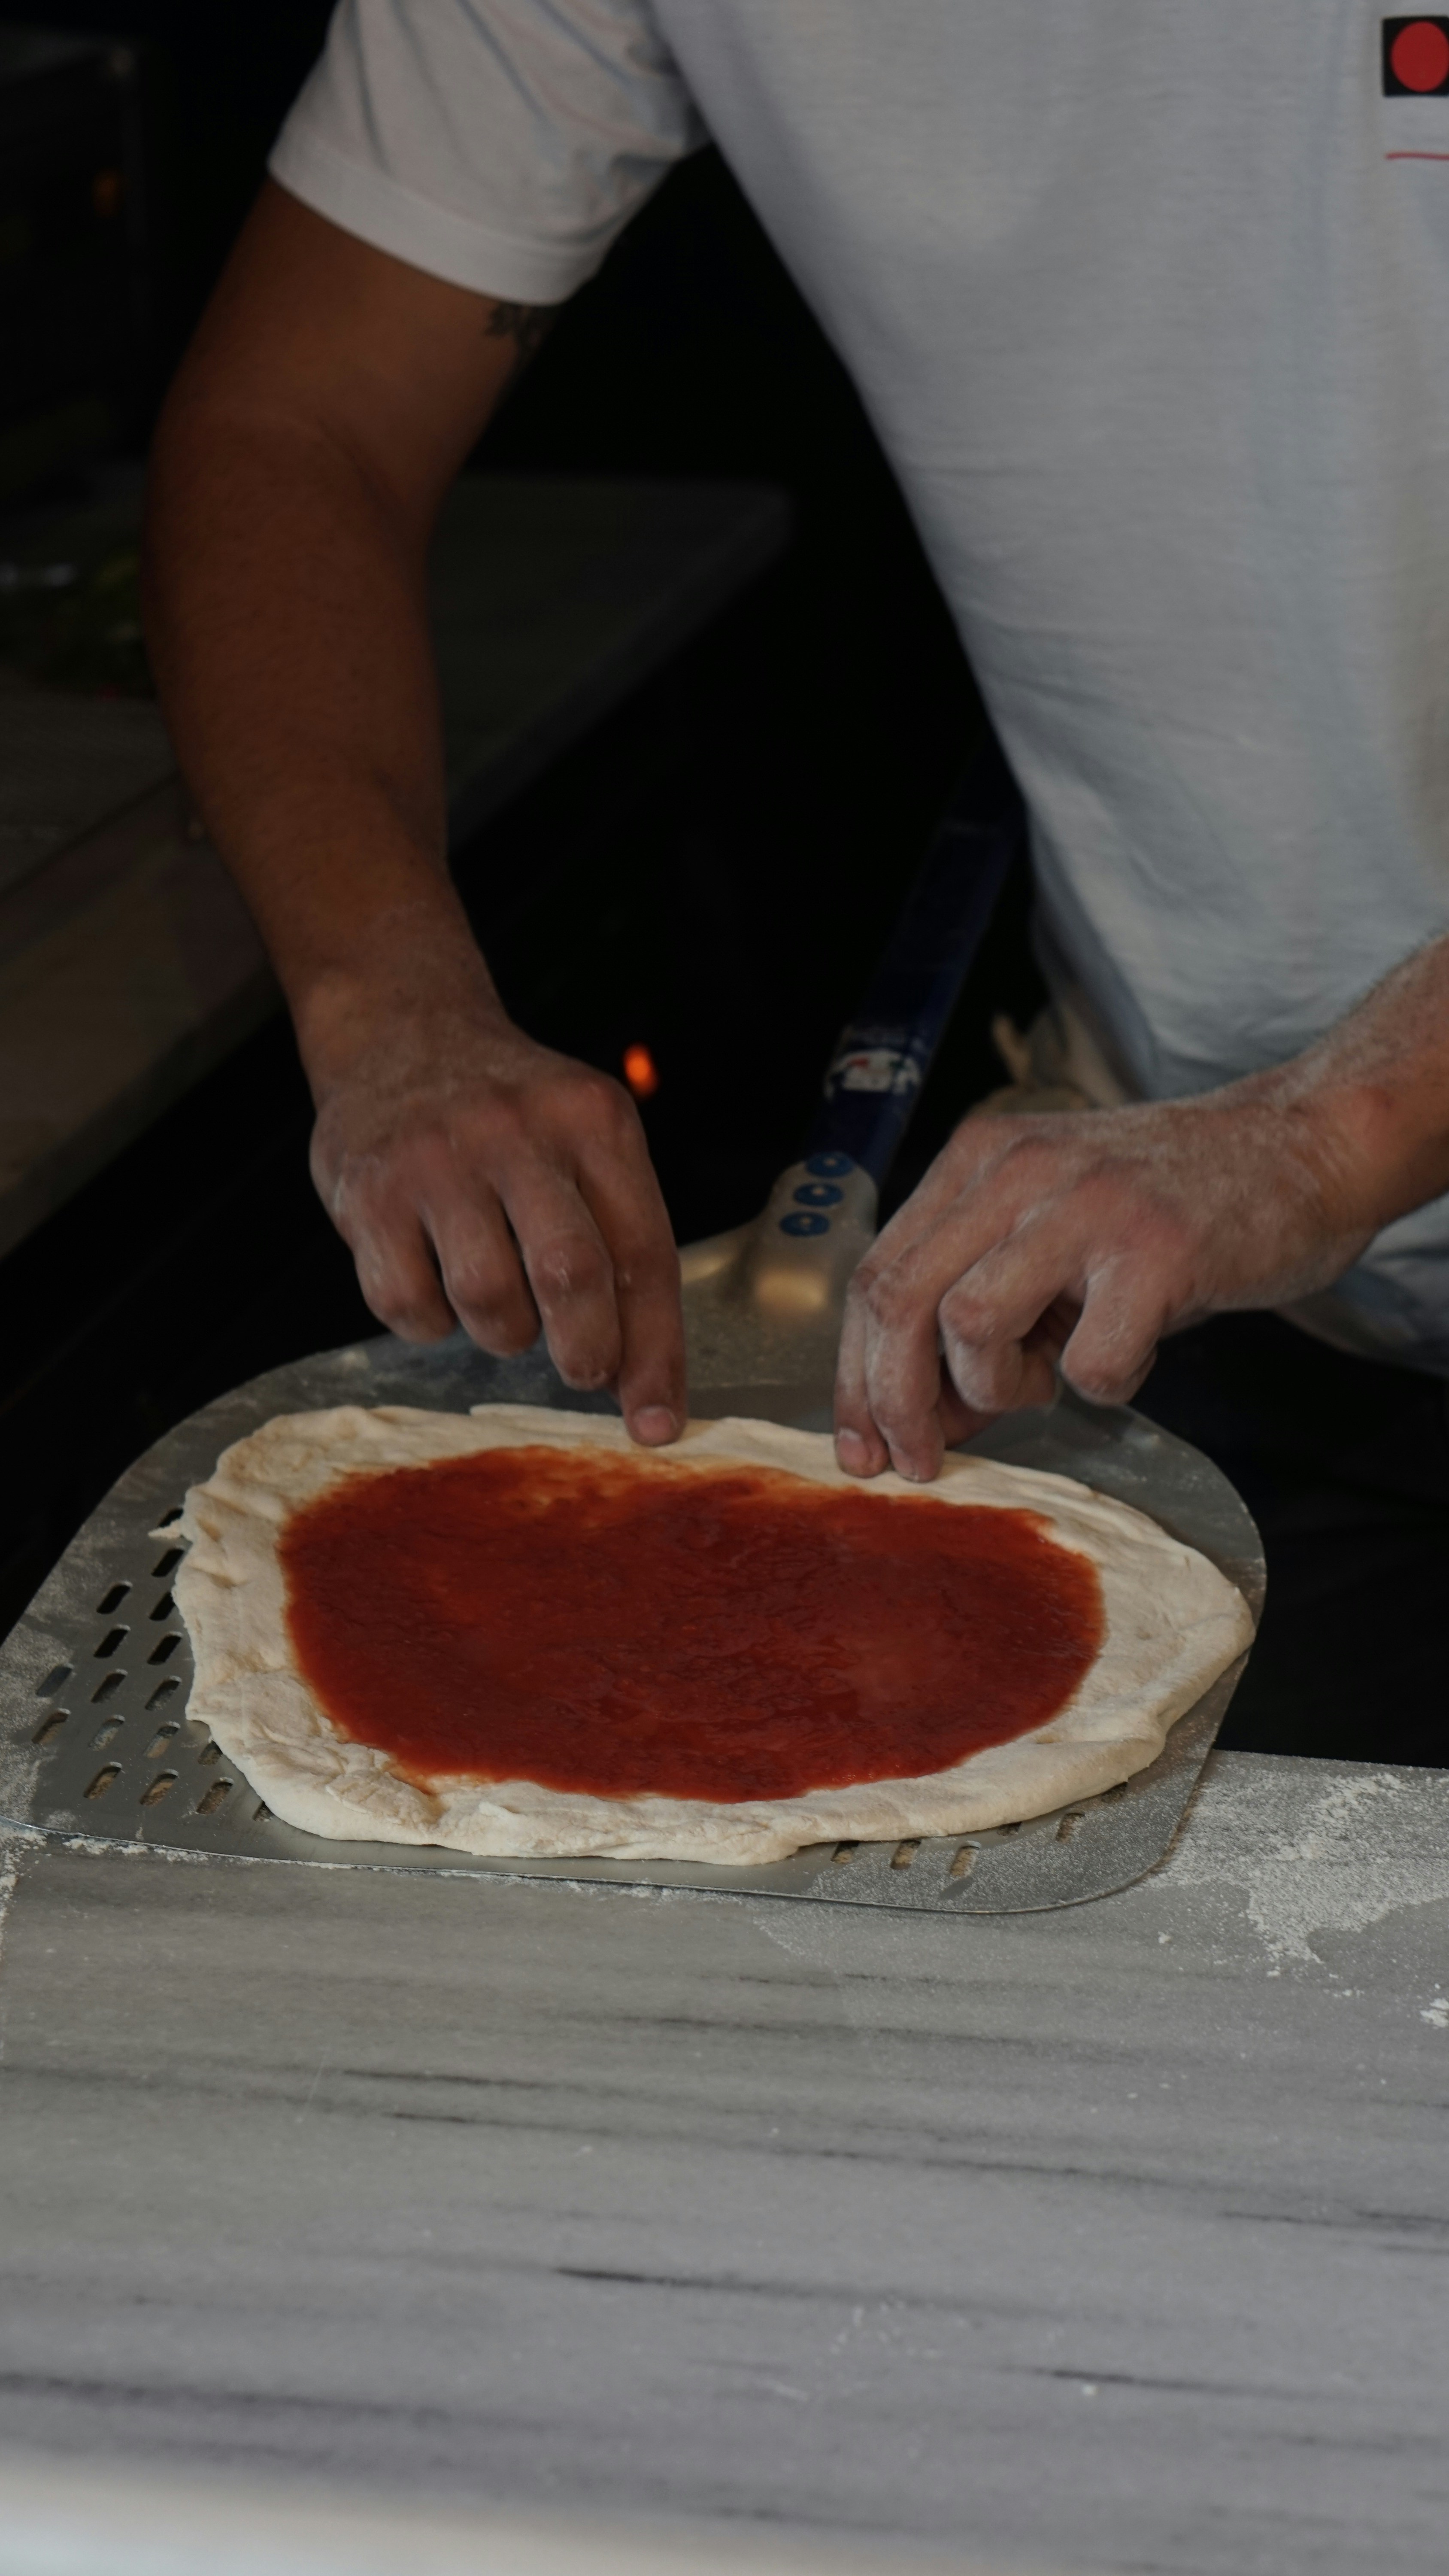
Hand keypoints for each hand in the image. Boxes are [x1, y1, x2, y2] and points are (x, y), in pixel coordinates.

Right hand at [306, 973, 685, 1445]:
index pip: (644, 1253)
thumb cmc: (511, 1114)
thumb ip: (618, 1240)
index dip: (655, 1352)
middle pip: (571, 1275)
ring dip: (502, 1333)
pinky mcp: (368, 1191)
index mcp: (593, 1121)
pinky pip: (406, 1304)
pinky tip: (436, 1289)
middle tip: (582, 1371)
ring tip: (500, 1304)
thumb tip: (638, 1379)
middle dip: (586, 1352)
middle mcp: (517, 1132)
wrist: (401, 1032)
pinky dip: (429, 1324)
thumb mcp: (585, 1139)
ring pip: (488, 1299)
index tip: (656, 1423)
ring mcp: (436, 1159)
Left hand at [833, 1081, 1378, 1482]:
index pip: (875, 1275)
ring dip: (999, 1389)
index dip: (855, 1375)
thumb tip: (920, 1414)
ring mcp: (1086, 1206)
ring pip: (969, 1327)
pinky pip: (1088, 1362)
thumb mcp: (1050, 1227)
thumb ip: (978, 1297)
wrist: (1300, 1147)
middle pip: (899, 1302)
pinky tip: (1133, 1354)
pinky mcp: (1156, 1251)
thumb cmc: (1168, 1205)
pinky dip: (1104, 1384)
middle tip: (924, 1460)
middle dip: (896, 1404)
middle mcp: (1019, 1169)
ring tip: (1049, 1379)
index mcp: (979, 1160)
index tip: (860, 1446)